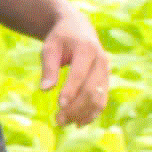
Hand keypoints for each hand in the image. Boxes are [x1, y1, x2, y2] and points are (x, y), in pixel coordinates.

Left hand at [42, 9, 110, 125]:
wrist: (78, 28)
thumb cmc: (60, 38)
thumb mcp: (50, 47)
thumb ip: (48, 67)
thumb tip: (45, 89)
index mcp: (87, 49)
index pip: (80, 73)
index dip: (71, 90)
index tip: (59, 105)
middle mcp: (101, 61)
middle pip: (92, 89)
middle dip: (76, 107)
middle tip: (58, 120)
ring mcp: (106, 71)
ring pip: (99, 98)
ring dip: (83, 114)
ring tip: (64, 123)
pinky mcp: (106, 80)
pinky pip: (102, 100)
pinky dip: (92, 113)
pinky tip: (78, 123)